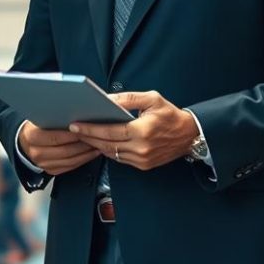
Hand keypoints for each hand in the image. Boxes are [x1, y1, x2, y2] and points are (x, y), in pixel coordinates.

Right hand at [18, 122, 101, 175]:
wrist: (24, 141)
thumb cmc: (36, 126)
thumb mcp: (40, 117)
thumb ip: (54, 116)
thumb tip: (75, 111)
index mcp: (32, 136)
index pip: (56, 137)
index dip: (73, 134)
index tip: (87, 128)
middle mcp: (36, 152)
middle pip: (65, 150)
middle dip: (83, 144)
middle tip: (96, 137)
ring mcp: (43, 164)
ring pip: (70, 161)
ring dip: (86, 153)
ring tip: (97, 144)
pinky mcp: (50, 171)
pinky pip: (70, 167)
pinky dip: (83, 160)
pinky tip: (91, 152)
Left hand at [70, 91, 198, 171]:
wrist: (190, 134)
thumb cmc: (170, 114)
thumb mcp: (151, 99)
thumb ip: (128, 98)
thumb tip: (107, 99)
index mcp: (142, 131)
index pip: (109, 131)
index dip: (90, 129)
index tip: (75, 125)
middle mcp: (141, 148)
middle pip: (106, 144)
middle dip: (88, 137)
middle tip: (73, 130)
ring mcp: (142, 159)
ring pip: (111, 153)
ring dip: (96, 145)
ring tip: (83, 136)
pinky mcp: (143, 165)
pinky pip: (120, 158)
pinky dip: (108, 150)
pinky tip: (100, 142)